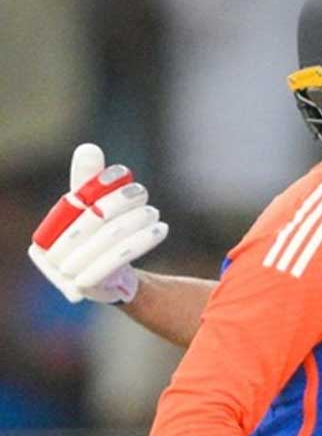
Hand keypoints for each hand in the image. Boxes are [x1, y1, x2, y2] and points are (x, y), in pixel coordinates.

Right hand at [27, 143, 167, 302]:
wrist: (108, 277)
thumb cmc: (97, 235)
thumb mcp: (91, 206)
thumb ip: (89, 179)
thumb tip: (89, 149)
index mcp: (48, 230)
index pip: (75, 203)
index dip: (101, 186)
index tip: (125, 174)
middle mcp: (51, 254)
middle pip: (93, 221)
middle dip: (122, 203)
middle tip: (144, 194)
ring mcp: (68, 273)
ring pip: (110, 239)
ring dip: (137, 221)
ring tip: (154, 213)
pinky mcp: (91, 286)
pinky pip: (118, 259)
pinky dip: (142, 241)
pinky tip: (160, 229)